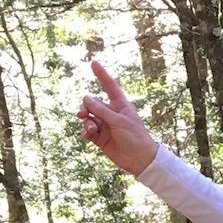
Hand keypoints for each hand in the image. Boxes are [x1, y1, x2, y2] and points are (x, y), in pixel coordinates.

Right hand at [77, 60, 156, 176]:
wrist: (139, 159)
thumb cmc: (135, 137)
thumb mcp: (118, 121)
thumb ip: (101, 109)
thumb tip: (86, 98)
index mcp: (120, 105)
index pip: (109, 86)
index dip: (101, 75)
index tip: (93, 62)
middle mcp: (111, 113)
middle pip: (92, 103)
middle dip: (85, 107)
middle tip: (82, 113)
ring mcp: (105, 125)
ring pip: (88, 118)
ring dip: (87, 122)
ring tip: (92, 130)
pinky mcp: (100, 138)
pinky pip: (87, 131)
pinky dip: (86, 132)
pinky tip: (89, 136)